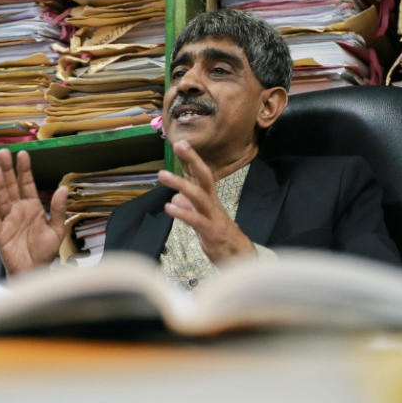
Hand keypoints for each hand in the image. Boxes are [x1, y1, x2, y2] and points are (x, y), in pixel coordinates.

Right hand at [0, 149, 68, 274]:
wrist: (35, 272)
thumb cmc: (44, 252)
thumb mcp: (57, 230)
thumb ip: (58, 209)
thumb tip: (64, 188)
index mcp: (32, 207)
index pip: (27, 184)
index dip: (25, 170)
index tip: (23, 154)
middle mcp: (18, 210)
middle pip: (11, 186)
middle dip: (8, 170)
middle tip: (2, 153)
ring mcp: (8, 221)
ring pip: (1, 199)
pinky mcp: (0, 234)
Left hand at [157, 140, 255, 263]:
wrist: (239, 258)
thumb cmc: (220, 238)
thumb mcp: (201, 222)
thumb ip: (189, 208)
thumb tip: (175, 198)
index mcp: (210, 201)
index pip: (202, 175)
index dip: (192, 159)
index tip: (181, 143)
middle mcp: (213, 205)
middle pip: (205, 177)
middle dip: (192, 160)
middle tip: (179, 145)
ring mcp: (213, 217)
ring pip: (198, 196)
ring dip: (180, 183)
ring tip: (162, 174)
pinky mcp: (212, 232)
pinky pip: (196, 220)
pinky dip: (182, 213)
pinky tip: (169, 206)